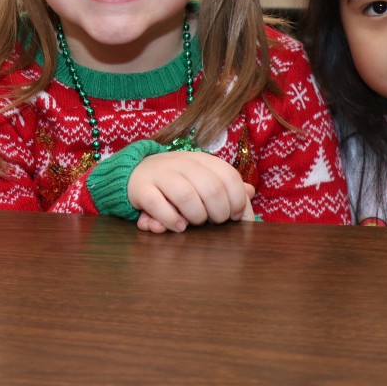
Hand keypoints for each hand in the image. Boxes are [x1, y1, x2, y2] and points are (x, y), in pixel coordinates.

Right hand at [128, 151, 250, 232]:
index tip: (235, 216)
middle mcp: (182, 163)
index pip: (229, 176)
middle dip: (218, 212)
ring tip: (194, 223)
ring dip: (196, 216)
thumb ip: (227, 187)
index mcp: (202, 159)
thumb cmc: (177, 180)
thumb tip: (250, 193)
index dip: (237, 200)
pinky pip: (157, 204)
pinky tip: (178, 226)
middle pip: (211, 188)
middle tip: (214, 222)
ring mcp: (160, 174)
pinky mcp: (141, 188)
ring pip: (185, 195)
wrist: (136, 172)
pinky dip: (171, 220)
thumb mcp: (202, 178)